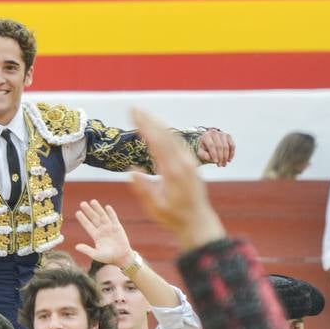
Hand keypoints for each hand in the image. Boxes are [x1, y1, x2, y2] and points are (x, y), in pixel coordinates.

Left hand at [73, 199, 133, 267]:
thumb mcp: (96, 255)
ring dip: (98, 209)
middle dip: (88, 211)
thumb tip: (76, 247)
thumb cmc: (109, 257)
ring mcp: (109, 228)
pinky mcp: (118, 227)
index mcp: (96, 236)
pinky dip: (110, 213)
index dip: (83, 219)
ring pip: (102, 216)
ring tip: (92, 201)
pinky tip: (107, 207)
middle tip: (82, 203)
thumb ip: (87, 250)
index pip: (88, 225)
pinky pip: (113, 218)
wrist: (122, 258)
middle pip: (94, 218)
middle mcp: (102, 230)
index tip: (77, 212)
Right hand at [125, 107, 226, 250]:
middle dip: (149, 119)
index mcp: (173, 172)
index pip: (157, 143)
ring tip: (143, 113)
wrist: (197, 221)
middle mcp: (183, 163)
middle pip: (165, 135)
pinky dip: (166, 132)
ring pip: (172, 137)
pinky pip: (177, 142)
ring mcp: (189, 162)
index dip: (145, 126)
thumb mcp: (154, 207)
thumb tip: (131, 171)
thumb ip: (143, 189)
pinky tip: (158, 128)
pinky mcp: (191, 164)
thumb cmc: (173, 216)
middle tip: (134, 107)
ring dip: (157, 123)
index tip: (134, 115)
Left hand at [194, 127, 234, 166]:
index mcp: (205, 135)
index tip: (215, 162)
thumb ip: (203, 155)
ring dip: (226, 157)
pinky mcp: (228, 136)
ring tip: (224, 164)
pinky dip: (231, 154)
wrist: (208, 142)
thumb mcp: (200, 152)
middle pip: (219, 146)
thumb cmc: (203, 148)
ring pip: (226, 146)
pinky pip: (232, 146)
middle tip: (220, 165)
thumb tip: (211, 157)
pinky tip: (229, 160)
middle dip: (221, 157)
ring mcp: (222, 133)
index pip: (211, 145)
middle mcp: (214, 133)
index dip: (214, 154)